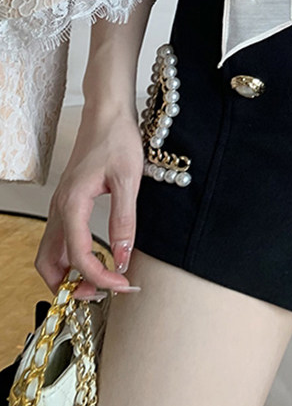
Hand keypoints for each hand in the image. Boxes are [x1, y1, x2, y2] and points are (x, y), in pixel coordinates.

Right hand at [35, 100, 144, 300]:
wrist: (107, 112)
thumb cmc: (117, 138)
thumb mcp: (128, 180)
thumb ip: (124, 221)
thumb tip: (122, 258)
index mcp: (72, 204)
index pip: (79, 257)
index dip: (101, 278)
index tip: (124, 284)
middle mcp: (60, 208)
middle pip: (50, 264)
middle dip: (72, 286)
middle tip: (102, 292)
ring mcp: (60, 206)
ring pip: (51, 254)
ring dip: (69, 274)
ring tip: (100, 280)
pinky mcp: (67, 203)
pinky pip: (60, 240)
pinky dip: (72, 258)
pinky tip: (96, 256)